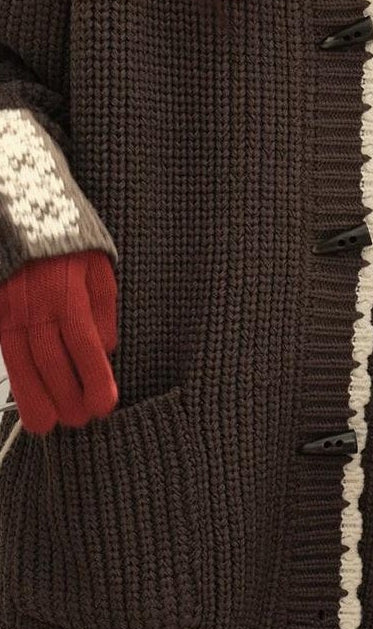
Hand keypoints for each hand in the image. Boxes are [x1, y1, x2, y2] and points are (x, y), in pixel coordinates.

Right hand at [0, 251, 117, 433]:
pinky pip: (2, 347)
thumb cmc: (65, 235)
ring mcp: (6, 307)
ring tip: (44, 424)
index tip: (104, 406)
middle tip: (78, 422)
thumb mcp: (97, 263)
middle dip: (65, 396)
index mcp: (67, 292)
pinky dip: (13, 373)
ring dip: (33, 396)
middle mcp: (34, 304)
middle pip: (49, 360)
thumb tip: (106, 348)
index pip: (84, 346)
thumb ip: (103, 306)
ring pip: (19, 360)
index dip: (94, 380)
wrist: (20, 203)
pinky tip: (23, 393)